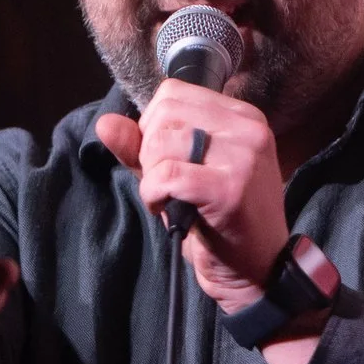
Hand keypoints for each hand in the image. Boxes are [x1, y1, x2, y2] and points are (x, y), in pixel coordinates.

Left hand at [93, 81, 289, 317]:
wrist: (257, 271)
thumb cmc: (219, 222)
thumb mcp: (179, 175)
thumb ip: (142, 147)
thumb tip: (106, 123)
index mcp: (242, 116)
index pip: (173, 92)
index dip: (154, 127)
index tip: (166, 160)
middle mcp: (248, 128)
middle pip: (164, 112)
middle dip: (150, 150)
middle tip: (168, 184)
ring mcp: (244, 156)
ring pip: (163, 142)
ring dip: (152, 176)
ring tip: (172, 199)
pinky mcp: (231, 188)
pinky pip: (167, 175)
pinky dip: (155, 195)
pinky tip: (169, 209)